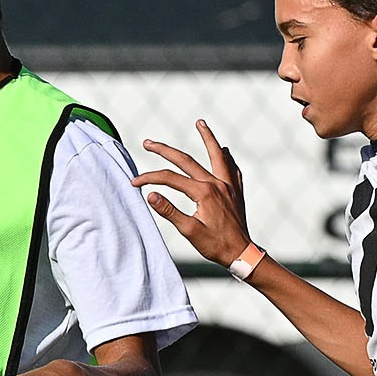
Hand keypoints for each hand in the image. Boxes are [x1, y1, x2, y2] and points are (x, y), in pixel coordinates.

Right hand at [131, 119, 254, 266]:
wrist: (242, 253)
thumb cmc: (215, 245)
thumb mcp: (189, 231)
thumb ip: (169, 211)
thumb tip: (151, 194)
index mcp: (204, 192)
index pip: (170, 178)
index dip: (150, 178)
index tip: (135, 182)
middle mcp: (217, 183)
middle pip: (186, 160)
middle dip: (165, 150)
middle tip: (148, 143)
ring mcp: (228, 185)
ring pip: (216, 154)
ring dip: (207, 138)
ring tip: (200, 123)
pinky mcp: (236, 191)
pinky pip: (232, 167)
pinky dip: (225, 157)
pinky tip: (224, 151)